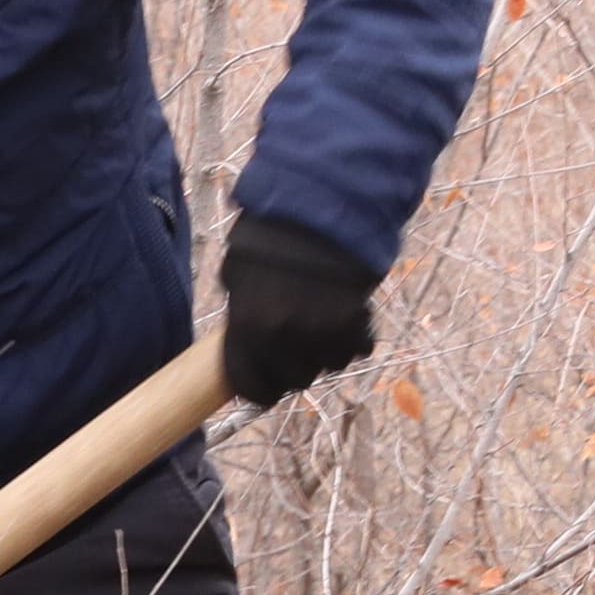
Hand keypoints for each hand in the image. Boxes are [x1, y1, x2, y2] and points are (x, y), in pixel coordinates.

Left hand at [217, 223, 380, 406]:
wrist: (319, 204)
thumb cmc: (269, 236)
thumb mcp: (237, 274)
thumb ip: (241, 316)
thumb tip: (242, 344)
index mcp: (249, 326)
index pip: (252, 387)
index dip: (259, 390)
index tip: (266, 385)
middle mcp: (286, 336)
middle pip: (296, 381)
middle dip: (295, 368)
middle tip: (296, 346)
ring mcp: (323, 330)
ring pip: (330, 366)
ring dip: (326, 351)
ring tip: (321, 322)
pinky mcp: (357, 321)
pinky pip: (357, 348)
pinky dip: (353, 336)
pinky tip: (345, 314)